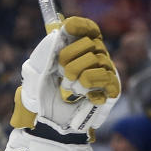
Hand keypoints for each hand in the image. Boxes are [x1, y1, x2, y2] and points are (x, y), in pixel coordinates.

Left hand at [7, 17, 120, 150]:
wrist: (52, 124)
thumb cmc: (44, 98)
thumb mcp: (38, 72)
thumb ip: (47, 51)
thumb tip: (58, 30)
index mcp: (79, 52)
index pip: (88, 29)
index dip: (81, 26)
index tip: (68, 27)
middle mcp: (96, 58)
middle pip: (90, 42)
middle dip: (69, 56)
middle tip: (62, 73)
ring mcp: (106, 72)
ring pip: (95, 58)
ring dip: (75, 75)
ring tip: (69, 88)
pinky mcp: (112, 88)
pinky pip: (102, 76)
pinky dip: (87, 85)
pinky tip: (83, 95)